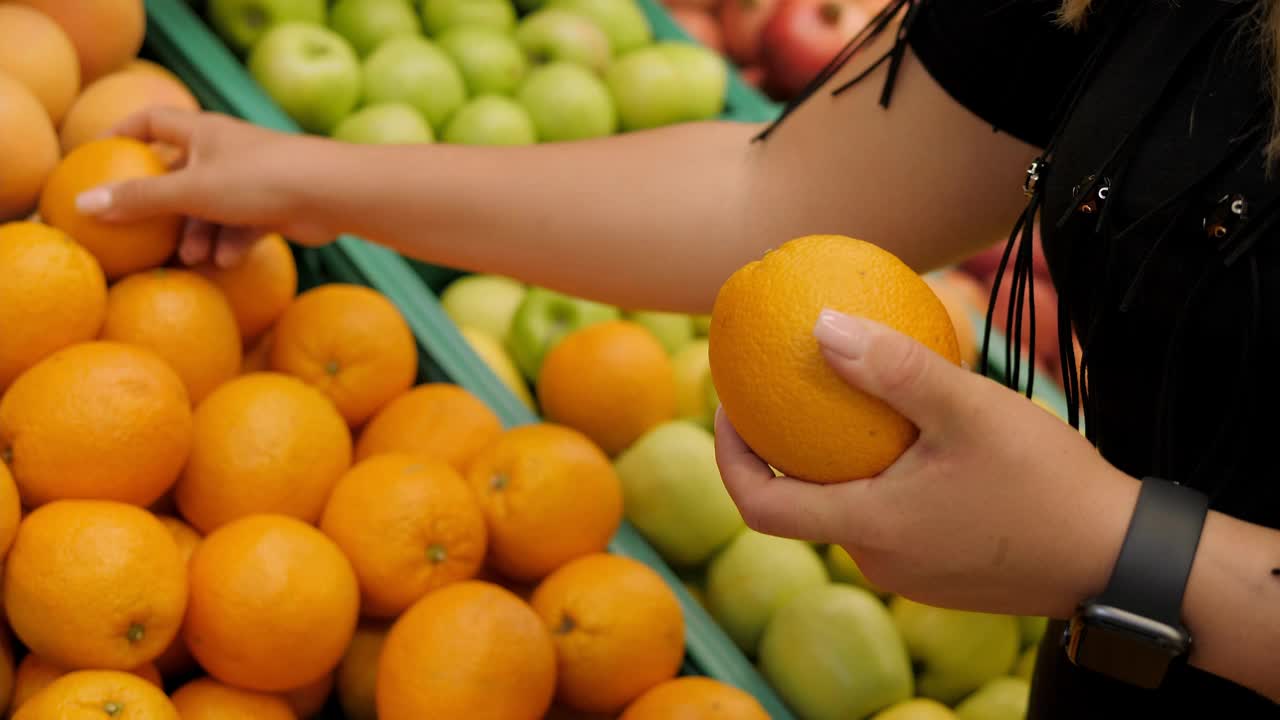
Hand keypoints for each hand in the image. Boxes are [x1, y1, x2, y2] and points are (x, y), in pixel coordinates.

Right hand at [74, 107, 335, 267]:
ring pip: (212, 207)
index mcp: (203, 132)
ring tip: (195, 259)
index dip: (122, 135)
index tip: (98, 159)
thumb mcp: (191, 191)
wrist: (331, 193)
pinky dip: (232, 242)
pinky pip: (242, 224)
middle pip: (180, 175)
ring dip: (200, 234)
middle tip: (151, 238)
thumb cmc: (259, 180)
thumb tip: (84, 205)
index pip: (152, 121)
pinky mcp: (275, 204)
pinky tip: (228, 262)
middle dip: (166, 210)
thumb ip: (139, 200)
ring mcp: (252, 178)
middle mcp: (226, 150)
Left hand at [714, 309, 1140, 618]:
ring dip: (835, 463)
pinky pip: (889, 521)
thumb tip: (819, 325)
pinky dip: (877, 479)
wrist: (1121, 559)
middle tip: (780, 392)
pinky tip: (906, 436)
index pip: (760, 503)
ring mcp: (911, 575)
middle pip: (800, 507)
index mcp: (869, 530)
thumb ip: (893, 368)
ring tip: (845, 403)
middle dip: (781, 450)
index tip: (727, 406)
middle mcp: (879, 562)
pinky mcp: (942, 574)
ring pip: (848, 512)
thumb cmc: (1048, 484)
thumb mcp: (968, 409)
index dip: (728, 456)